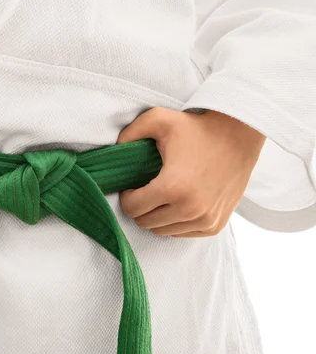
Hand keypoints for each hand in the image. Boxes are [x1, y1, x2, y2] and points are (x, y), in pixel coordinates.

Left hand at [117, 107, 265, 237]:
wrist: (240, 135)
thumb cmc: (196, 128)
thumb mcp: (159, 119)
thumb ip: (129, 133)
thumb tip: (113, 153)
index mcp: (173, 187)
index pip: (131, 208)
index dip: (127, 196)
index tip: (134, 185)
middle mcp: (190, 209)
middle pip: (145, 222)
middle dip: (141, 206)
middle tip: (147, 189)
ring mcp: (205, 220)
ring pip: (162, 231)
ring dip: (157, 216)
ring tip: (162, 195)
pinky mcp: (215, 226)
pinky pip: (182, 233)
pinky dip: (175, 222)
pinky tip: (179, 202)